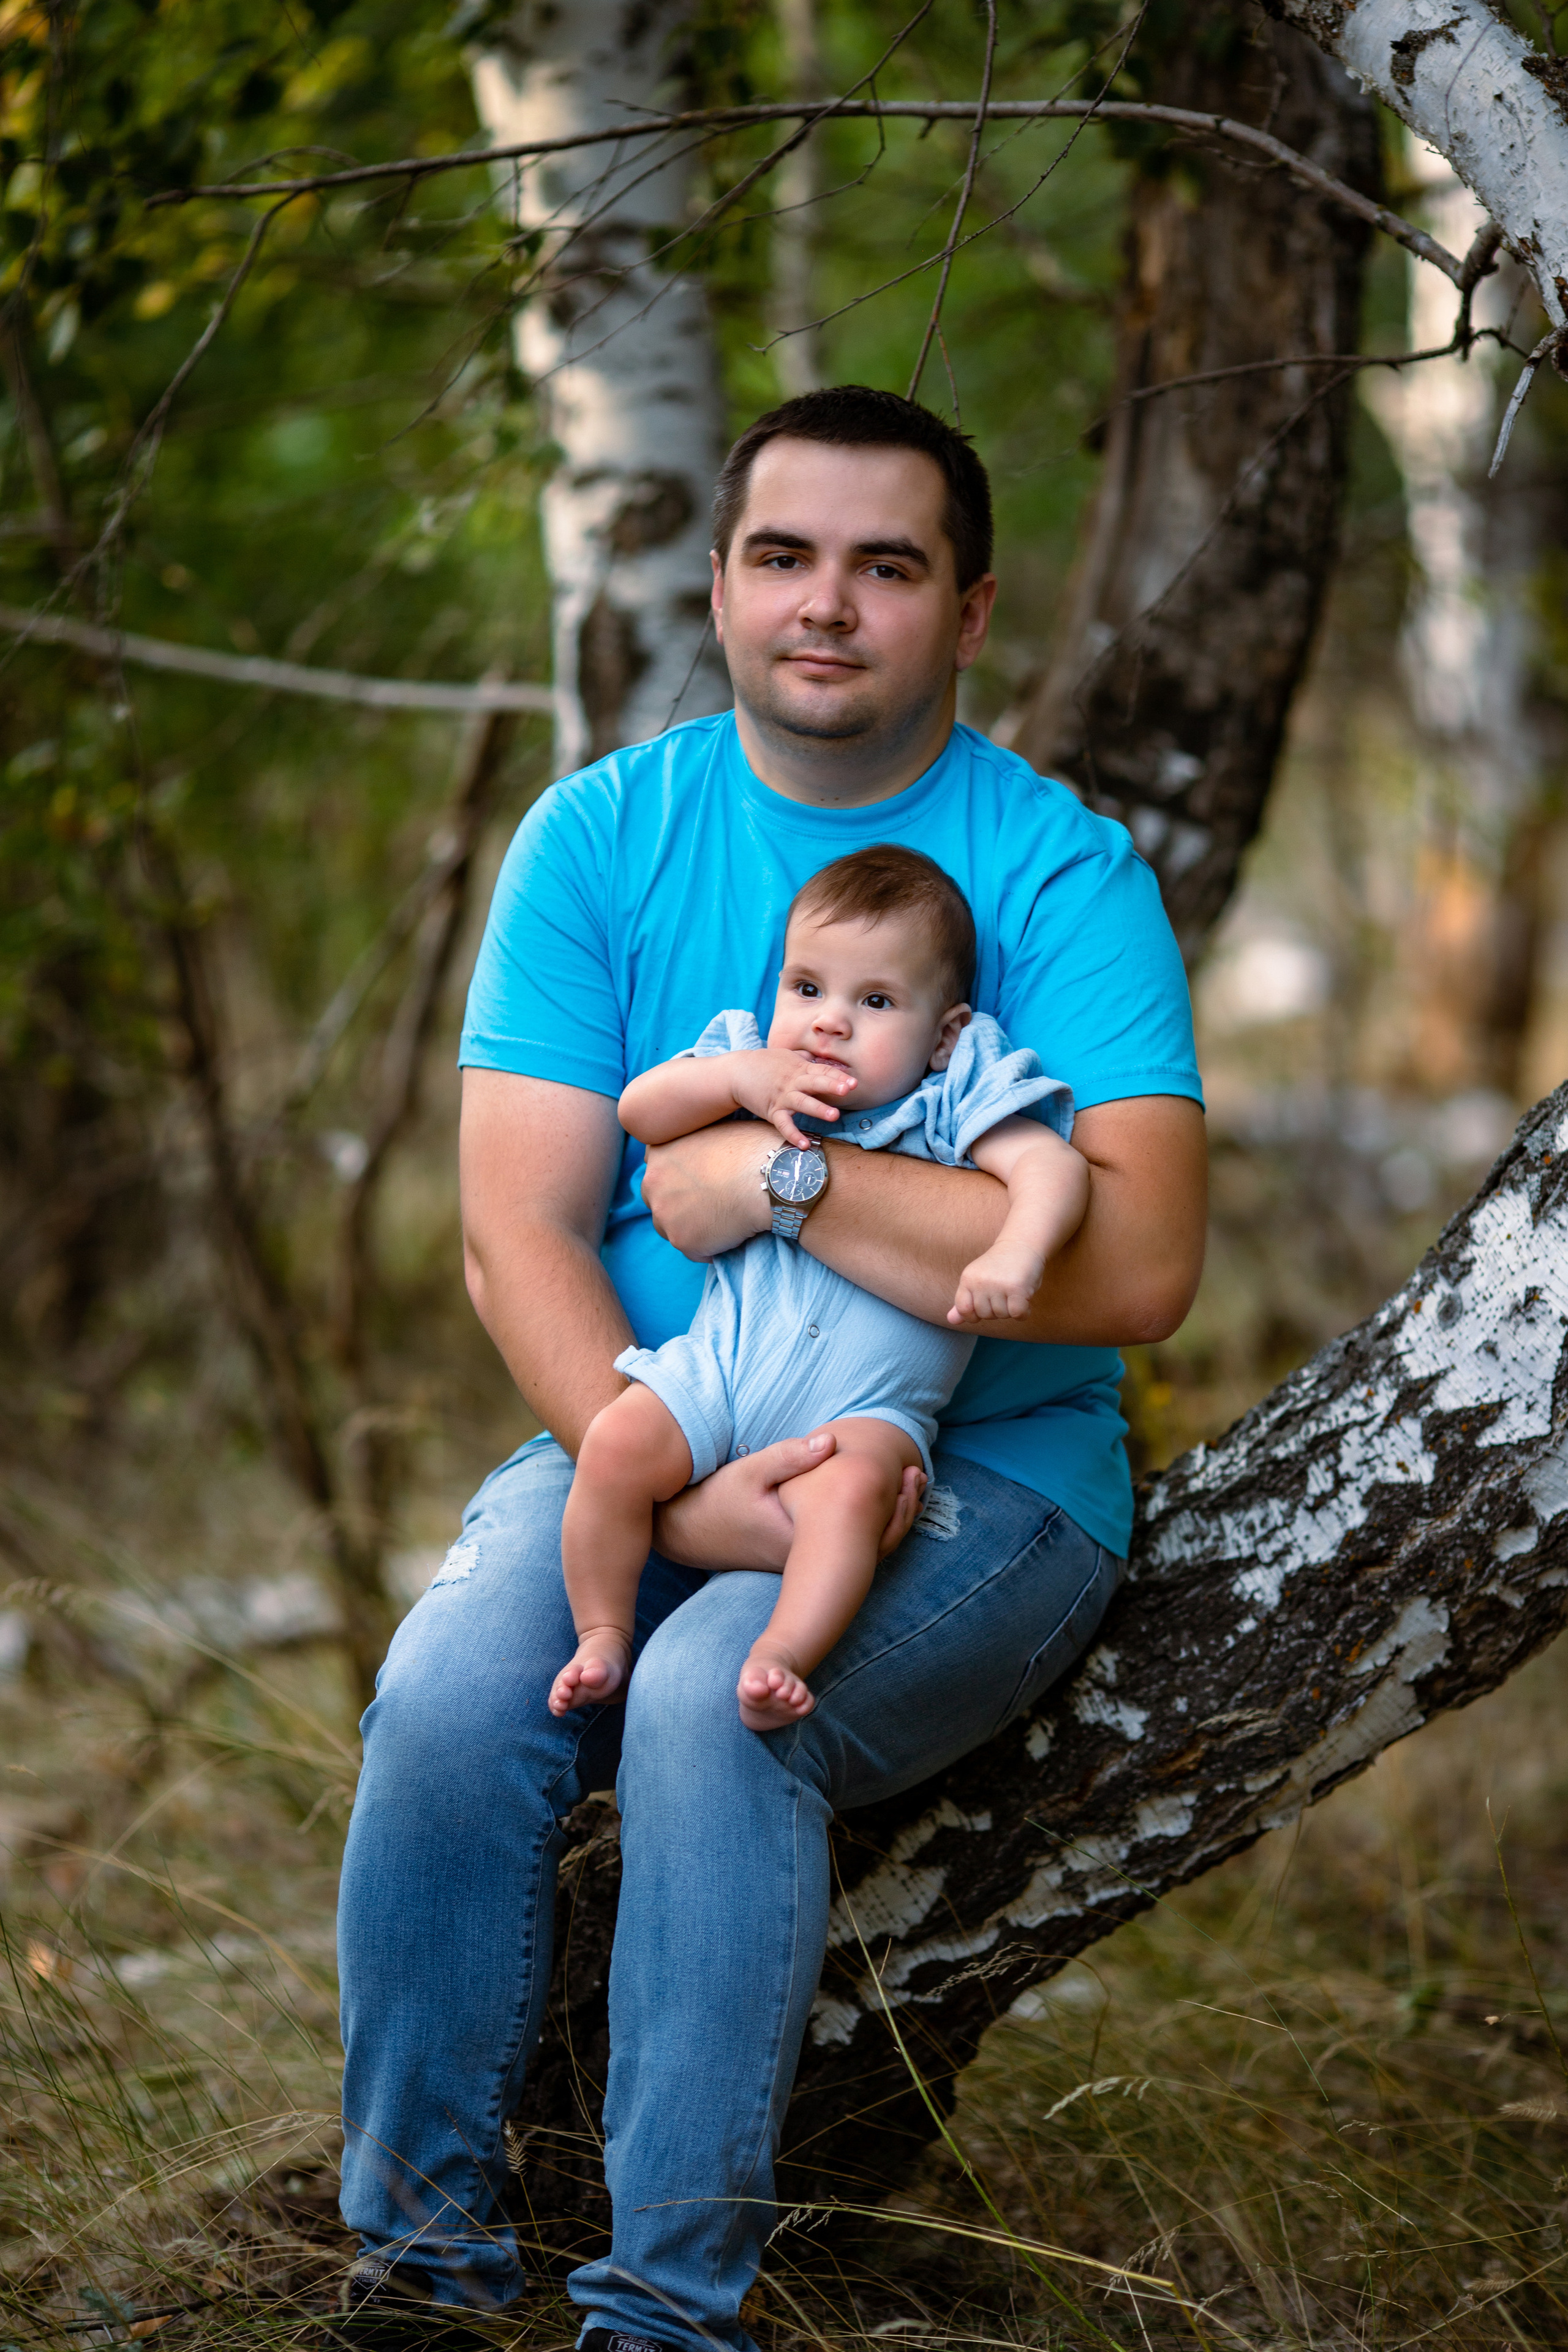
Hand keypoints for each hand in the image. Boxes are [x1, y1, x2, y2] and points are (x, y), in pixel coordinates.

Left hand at [641, 1121, 773, 1258]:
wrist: (767, 1178)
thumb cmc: (751, 1149)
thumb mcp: (714, 1130)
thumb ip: (693, 1144)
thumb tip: (700, 1156)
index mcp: (659, 1153)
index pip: (657, 1171)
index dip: (677, 1180)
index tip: (696, 1184)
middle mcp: (652, 1184)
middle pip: (658, 1202)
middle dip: (678, 1206)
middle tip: (708, 1205)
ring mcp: (665, 1215)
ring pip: (672, 1229)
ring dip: (692, 1228)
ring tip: (722, 1221)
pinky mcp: (682, 1241)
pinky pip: (694, 1251)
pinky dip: (711, 1248)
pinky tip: (731, 1235)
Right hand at [654, 1430, 927, 1569]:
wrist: (688, 1533)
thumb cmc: (719, 1500)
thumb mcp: (750, 1471)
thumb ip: (790, 1457)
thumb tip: (831, 1441)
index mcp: (803, 1541)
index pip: (864, 1533)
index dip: (896, 1508)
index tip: (913, 1475)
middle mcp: (808, 1561)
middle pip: (871, 1546)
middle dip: (901, 1512)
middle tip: (920, 1476)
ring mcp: (805, 1565)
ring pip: (860, 1548)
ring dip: (887, 1518)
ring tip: (910, 1484)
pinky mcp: (801, 1560)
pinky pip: (845, 1547)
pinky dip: (867, 1525)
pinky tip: (879, 1498)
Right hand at [729, 1046, 853, 1148]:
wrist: (737, 1071)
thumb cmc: (764, 1063)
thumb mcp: (786, 1055)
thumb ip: (805, 1057)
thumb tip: (820, 1057)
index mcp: (800, 1068)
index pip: (823, 1071)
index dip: (839, 1076)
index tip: (854, 1082)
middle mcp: (793, 1082)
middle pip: (815, 1082)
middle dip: (831, 1085)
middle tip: (847, 1089)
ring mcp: (783, 1097)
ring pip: (802, 1102)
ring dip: (818, 1109)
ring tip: (834, 1116)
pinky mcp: (772, 1111)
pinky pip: (783, 1124)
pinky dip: (793, 1135)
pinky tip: (804, 1144)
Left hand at [949, 1248, 1044, 1325]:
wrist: (1022, 1243)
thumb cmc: (1000, 1266)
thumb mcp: (979, 1280)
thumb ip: (966, 1301)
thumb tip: (950, 1320)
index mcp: (967, 1278)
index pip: (963, 1309)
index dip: (973, 1314)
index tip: (985, 1305)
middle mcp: (980, 1281)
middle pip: (984, 1315)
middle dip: (996, 1310)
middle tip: (1004, 1291)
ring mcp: (998, 1285)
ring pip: (1002, 1315)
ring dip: (1011, 1309)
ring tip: (1014, 1291)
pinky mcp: (1017, 1288)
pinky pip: (1017, 1314)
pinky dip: (1024, 1312)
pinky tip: (1025, 1300)